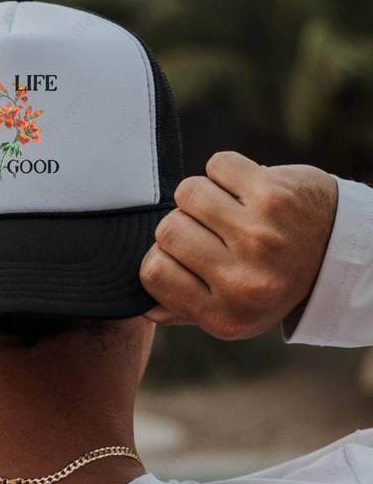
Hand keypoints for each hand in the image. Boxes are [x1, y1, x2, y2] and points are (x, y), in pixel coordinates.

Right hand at [140, 152, 338, 339]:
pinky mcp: (275, 196)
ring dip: (203, 195)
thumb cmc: (273, 280)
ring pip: (188, 193)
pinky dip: (228, 172)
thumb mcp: (234, 314)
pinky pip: (218, 165)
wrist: (340, 252)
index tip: (186, 256)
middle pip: (167, 230)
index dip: (162, 256)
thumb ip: (184, 310)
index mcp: (226, 318)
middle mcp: (244, 283)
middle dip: (183, 223)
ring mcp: (260, 236)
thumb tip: (144, 304)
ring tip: (228, 209)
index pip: (152, 271)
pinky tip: (246, 190)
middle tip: (212, 231)